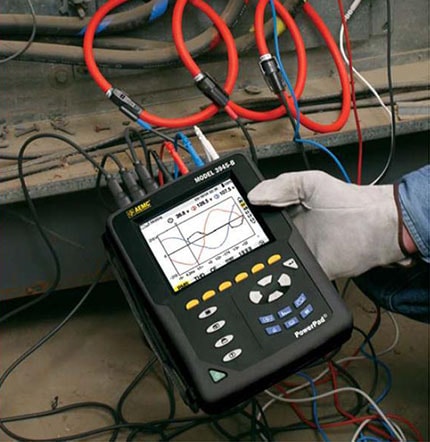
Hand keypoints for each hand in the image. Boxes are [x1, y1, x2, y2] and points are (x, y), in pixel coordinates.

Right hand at [248, 171, 406, 279]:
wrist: (378, 226)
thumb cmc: (350, 202)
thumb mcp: (312, 183)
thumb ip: (283, 185)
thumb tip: (254, 195)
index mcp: (285, 212)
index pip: (256, 216)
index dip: (243, 217)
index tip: (231, 218)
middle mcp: (289, 234)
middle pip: (259, 241)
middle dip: (246, 243)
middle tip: (233, 242)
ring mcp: (298, 253)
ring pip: (270, 261)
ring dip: (262, 261)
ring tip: (249, 258)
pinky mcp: (309, 270)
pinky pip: (290, 278)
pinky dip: (281, 278)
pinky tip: (273, 270)